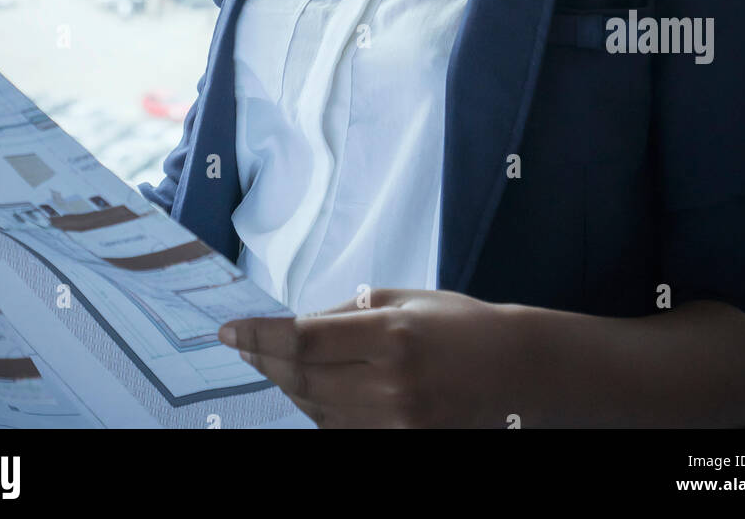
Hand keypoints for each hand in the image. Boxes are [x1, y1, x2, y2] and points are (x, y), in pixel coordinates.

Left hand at [217, 287, 521, 428]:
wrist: (515, 370)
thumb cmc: (457, 323)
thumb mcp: (400, 298)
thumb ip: (344, 312)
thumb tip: (291, 327)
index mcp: (391, 336)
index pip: (304, 340)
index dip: (259, 336)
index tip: (228, 330)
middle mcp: (392, 387)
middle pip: (301, 381)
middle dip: (264, 360)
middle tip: (242, 343)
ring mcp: (398, 425)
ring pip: (315, 411)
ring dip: (287, 386)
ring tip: (272, 362)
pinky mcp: (403, 446)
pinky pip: (340, 432)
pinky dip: (316, 410)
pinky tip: (309, 388)